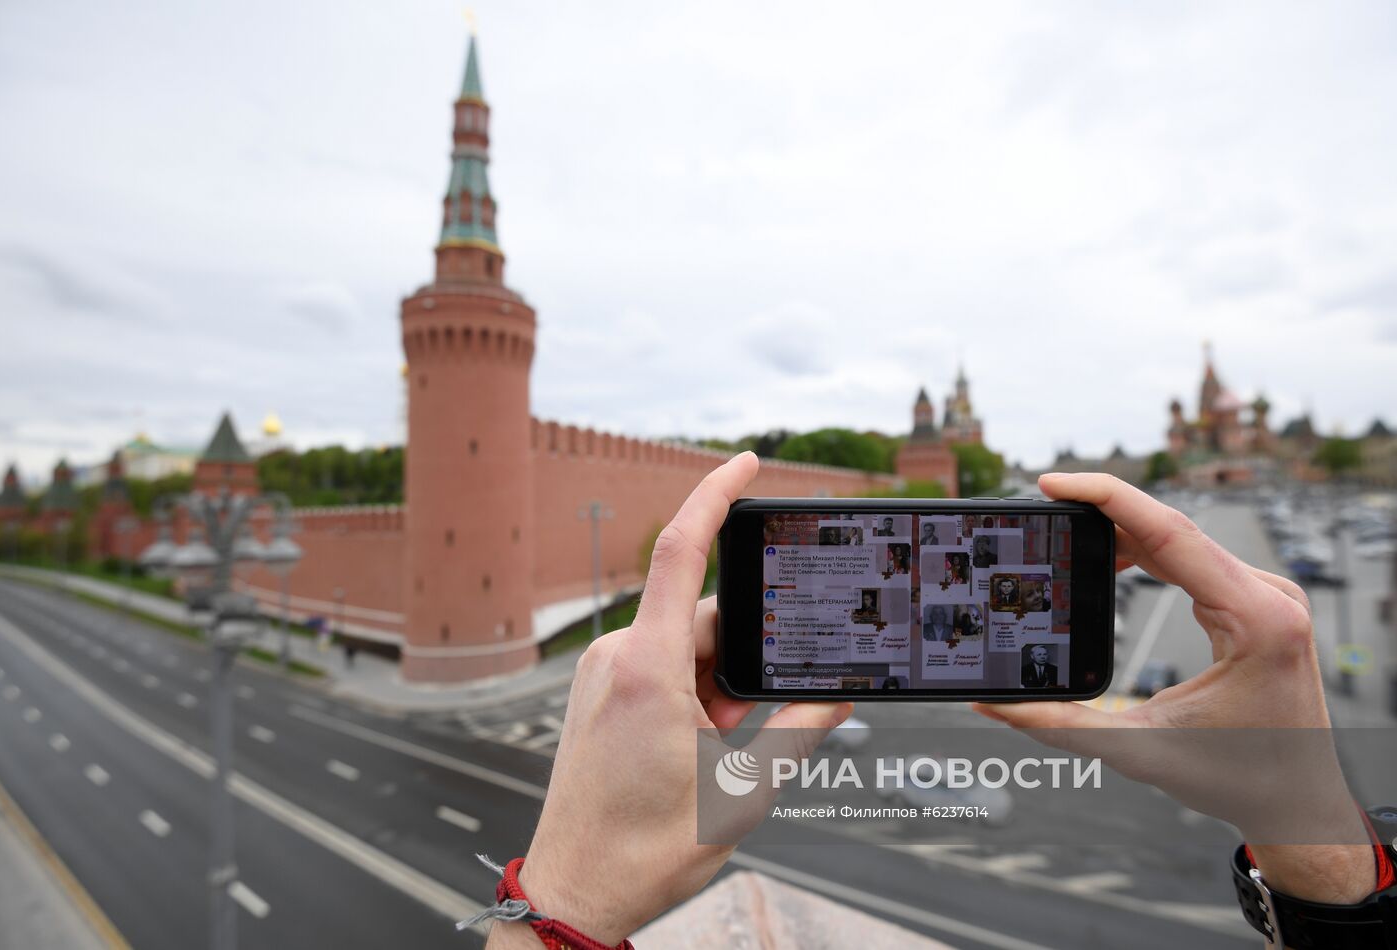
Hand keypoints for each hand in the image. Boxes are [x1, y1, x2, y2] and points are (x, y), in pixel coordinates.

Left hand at [487, 453, 850, 946]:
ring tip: (719, 755)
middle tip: (748, 731)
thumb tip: (843, 693)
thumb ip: (799, 731)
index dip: (717, 493)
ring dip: (721, 687)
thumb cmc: (642, 849)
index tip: (749, 460)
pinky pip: (664, 666)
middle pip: (708, 618)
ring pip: (689, 648)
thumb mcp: (742, 791)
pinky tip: (703, 747)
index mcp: (650, 668)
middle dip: (747, 660)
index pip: (685, 550)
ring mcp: (605, 674)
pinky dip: (697, 693)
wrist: (575, 891)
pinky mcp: (602, 692)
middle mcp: (620, 657)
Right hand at [973, 473, 1376, 905]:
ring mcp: (1265, 594)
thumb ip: (1059, 725)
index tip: (1052, 482)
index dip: (1106, 497)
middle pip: (1170, 527)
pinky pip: (1193, 559)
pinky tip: (1113, 556)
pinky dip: (1147, 552)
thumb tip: (991, 705)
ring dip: (1122, 530)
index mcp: (1255, 618)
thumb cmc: (1238, 778)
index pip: (1169, 531)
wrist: (1298, 802)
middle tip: (1041, 504)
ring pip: (1180, 539)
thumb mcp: (1139, 749)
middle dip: (1101, 510)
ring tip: (1065, 529)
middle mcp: (1268, 594)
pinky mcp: (1255, 603)